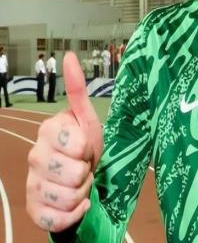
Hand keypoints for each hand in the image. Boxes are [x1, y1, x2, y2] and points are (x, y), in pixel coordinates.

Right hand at [26, 51, 103, 232]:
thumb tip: (70, 55)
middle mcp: (34, 156)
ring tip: (79, 183)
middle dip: (87, 173)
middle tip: (84, 166)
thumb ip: (77, 90)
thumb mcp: (87, 119)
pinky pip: (59, 219)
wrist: (81, 178)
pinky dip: (75, 214)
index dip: (89, 149)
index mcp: (47, 131)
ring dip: (82, 192)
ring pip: (69, 197)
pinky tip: (77, 204)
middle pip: (75, 174)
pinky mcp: (34, 209)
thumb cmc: (85, 146)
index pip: (78, 145)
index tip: (86, 146)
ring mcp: (32, 184)